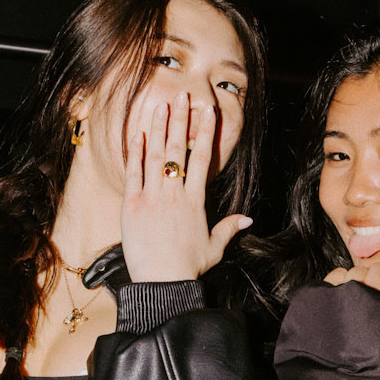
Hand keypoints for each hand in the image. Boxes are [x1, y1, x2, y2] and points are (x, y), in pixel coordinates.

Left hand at [120, 91, 251, 279]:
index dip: (206, 132)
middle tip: (183, 96)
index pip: (202, 158)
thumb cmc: (187, 267)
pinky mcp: (131, 206)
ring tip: (161, 105)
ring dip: (159, 129)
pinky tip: (139, 134)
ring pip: (155, 156)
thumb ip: (229, 229)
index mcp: (195, 202)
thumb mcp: (214, 248)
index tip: (208, 111)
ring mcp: (151, 198)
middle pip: (178, 150)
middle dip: (181, 120)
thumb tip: (248, 218)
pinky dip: (135, 153)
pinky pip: (133, 174)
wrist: (161, 283)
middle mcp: (174, 195)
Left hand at [323, 261, 379, 304]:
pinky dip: (340, 279)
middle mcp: (372, 300)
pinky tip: (344, 295)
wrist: (346, 372)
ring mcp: (348, 299)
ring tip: (360, 297)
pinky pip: (338, 273)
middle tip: (377, 293)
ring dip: (359, 279)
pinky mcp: (329, 300)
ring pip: (359, 270)